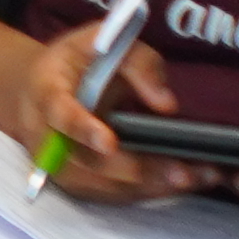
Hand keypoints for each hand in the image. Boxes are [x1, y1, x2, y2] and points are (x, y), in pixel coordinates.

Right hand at [0, 18, 216, 206]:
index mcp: (47, 92)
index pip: (61, 114)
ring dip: (152, 186)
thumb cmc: (78, 64)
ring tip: (198, 177)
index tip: (109, 143)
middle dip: (138, 169)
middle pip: (89, 162)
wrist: (40, 91)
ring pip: (106, 185)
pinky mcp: (78, 186)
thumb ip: (138, 63)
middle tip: (183, 171)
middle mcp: (47, 136)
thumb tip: (167, 105)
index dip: (83, 130)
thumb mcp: (105, 43)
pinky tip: (184, 182)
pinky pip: (115, 195)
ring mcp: (61, 167)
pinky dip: (150, 191)